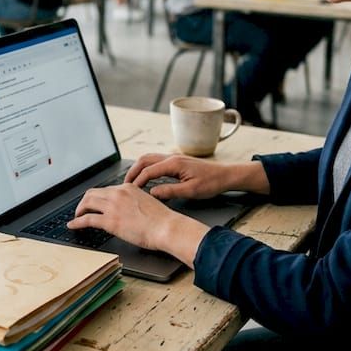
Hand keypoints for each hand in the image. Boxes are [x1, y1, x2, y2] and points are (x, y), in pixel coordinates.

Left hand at [68, 184, 202, 252]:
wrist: (167, 227)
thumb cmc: (162, 220)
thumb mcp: (147, 203)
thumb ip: (134, 202)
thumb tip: (128, 210)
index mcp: (128, 188)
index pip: (106, 190)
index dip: (98, 198)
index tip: (94, 204)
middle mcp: (118, 193)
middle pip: (92, 193)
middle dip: (85, 202)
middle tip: (82, 209)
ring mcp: (113, 207)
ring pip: (87, 203)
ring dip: (79, 210)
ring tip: (77, 216)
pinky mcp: (110, 221)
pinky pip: (87, 219)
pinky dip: (77, 222)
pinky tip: (73, 225)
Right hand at [123, 153, 246, 199]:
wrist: (226, 175)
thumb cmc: (212, 183)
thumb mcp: (191, 191)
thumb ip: (170, 191)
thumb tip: (152, 193)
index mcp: (174, 164)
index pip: (148, 170)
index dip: (137, 181)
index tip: (130, 191)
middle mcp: (172, 157)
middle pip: (144, 160)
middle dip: (132, 171)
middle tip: (125, 185)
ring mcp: (174, 158)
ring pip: (149, 158)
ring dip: (138, 168)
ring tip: (131, 181)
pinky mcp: (177, 161)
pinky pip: (156, 161)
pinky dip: (146, 168)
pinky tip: (145, 178)